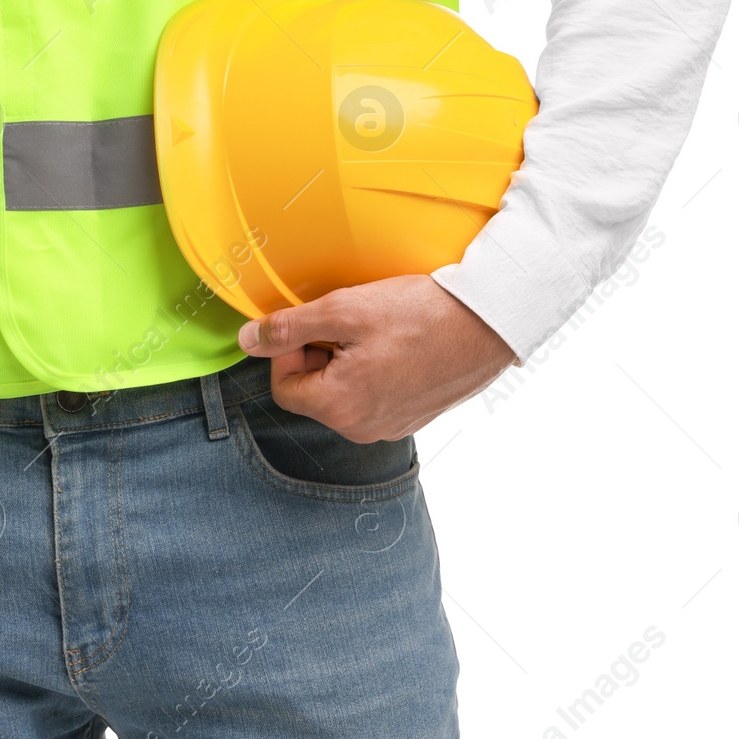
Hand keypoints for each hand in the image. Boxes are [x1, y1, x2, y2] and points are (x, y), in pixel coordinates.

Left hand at [237, 275, 516, 441]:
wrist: (490, 321)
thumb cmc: (420, 315)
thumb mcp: (343, 310)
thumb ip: (288, 328)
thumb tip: (248, 340)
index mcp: (339, 407)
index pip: (284, 387)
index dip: (288, 350)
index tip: (311, 324)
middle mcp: (362, 428)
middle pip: (315, 392)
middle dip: (320, 354)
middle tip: (347, 322)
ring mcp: (391, 426)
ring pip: (346, 394)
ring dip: (348, 361)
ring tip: (377, 330)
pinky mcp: (414, 417)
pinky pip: (377, 396)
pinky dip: (377, 371)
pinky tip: (398, 344)